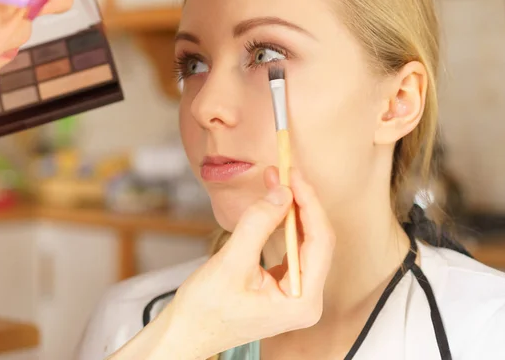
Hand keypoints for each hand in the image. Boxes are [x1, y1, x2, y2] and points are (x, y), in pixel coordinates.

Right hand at [161, 167, 335, 359]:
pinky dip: (282, 224)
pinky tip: (273, 206)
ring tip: (277, 182)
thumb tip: (282, 193)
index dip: (308, 204)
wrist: (186, 331)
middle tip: (284, 173)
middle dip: (300, 203)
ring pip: (304, 241)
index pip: (319, 242)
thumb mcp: (231, 263)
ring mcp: (296, 294)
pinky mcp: (283, 287)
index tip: (294, 176)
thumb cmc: (204, 310)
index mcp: (302, 302)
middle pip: (316, 240)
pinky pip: (291, 248)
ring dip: (291, 210)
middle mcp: (306, 300)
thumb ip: (258, 225)